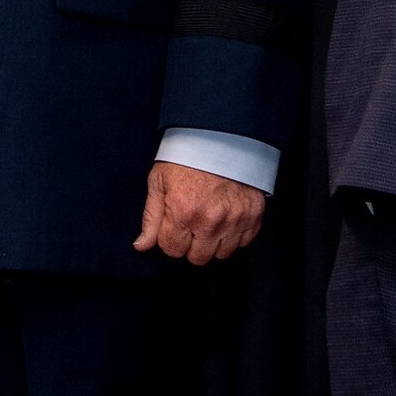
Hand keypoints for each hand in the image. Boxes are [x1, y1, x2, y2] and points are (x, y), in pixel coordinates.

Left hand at [133, 160, 265, 264]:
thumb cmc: (186, 156)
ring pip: (222, 254)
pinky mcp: (253, 216)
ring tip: (209, 219)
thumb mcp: (159, 181)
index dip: (169, 238)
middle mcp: (210, 220)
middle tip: (191, 222)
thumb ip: (150, 217)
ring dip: (213, 242)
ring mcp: (234, 220)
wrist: (220, 136)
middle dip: (190, 244)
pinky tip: (226, 217)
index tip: (173, 224)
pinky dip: (234, 235)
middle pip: (197, 258)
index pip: (172, 250)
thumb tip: (141, 246)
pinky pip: (244, 242)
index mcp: (183, 211)